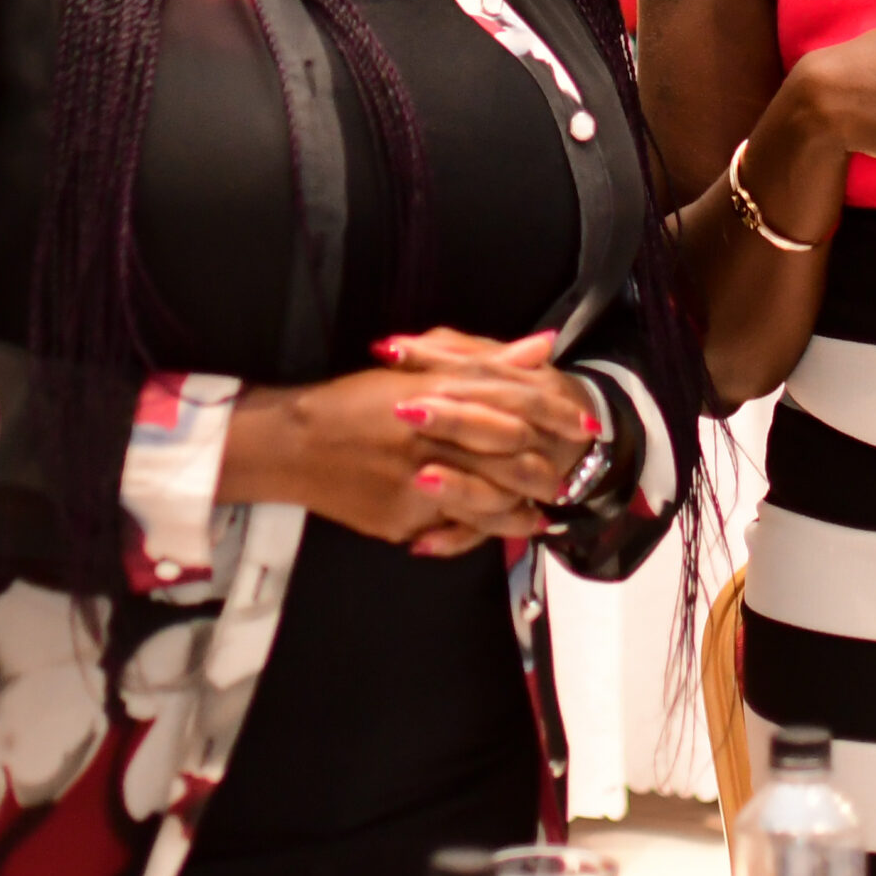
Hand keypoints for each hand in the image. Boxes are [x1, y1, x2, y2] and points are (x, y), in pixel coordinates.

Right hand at [219, 333, 580, 555]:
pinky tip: (501, 529)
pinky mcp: (402, 516)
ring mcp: (416, 480)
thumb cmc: (354, 401)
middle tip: (567, 475)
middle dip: (544, 467)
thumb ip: (485, 361)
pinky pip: (454, 528)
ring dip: (520, 508)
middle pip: (508, 454)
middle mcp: (430, 434)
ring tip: (540, 512)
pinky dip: (483, 529)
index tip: (582, 425)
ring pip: (489, 499)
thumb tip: (544, 346)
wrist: (293, 443)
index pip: (512, 402)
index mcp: (436, 391)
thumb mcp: (417, 369)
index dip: (552, 415)